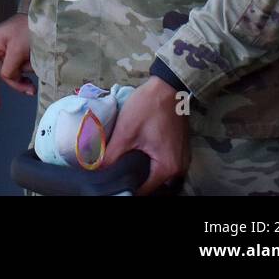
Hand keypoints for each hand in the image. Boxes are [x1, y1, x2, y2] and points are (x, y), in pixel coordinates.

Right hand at [0, 13, 34, 108]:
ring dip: (25, 73)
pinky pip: (21, 65)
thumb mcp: (16, 51)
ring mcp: (8, 48)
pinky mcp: (19, 49)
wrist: (48, 18)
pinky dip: (29, 67)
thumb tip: (9, 79)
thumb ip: (9, 70)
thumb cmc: (29, 31)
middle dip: (16, 82)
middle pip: (1, 74)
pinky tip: (37, 62)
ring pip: (13, 71)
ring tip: (36, 64)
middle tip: (31, 89)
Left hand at [103, 77, 189, 194]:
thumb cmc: (148, 108)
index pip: (144, 190)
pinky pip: (164, 164)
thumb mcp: (126, 132)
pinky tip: (136, 155)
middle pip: (153, 184)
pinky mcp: (180, 149)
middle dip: (134, 180)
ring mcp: (182, 159)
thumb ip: (111, 154)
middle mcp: (179, 169)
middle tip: (115, 173)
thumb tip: (96, 169)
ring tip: (123, 164)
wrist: (168, 87)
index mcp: (167, 168)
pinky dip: (151, 162)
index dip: (126, 188)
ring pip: (158, 174)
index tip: (112, 184)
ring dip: (142, 171)